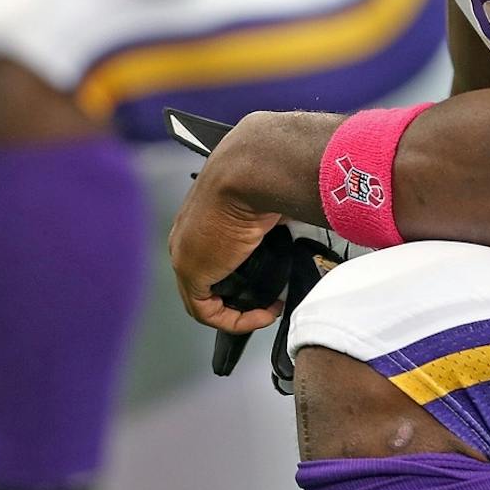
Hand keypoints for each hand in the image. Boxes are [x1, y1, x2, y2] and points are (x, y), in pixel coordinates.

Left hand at [168, 113, 290, 335]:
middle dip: (242, 293)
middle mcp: (190, 234)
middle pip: (211, 278)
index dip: (246, 273)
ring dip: (240, 310)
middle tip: (270, 298)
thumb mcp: (274, 198)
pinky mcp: (191, 272)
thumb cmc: (266, 173)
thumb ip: (279, 214)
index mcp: (206, 214)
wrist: (253, 169)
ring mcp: (186, 253)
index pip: (217, 255)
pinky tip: (264, 312)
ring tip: (269, 309)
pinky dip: (236, 320)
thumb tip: (303, 219)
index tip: (274, 275)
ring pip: (206, 299)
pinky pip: (207, 312)